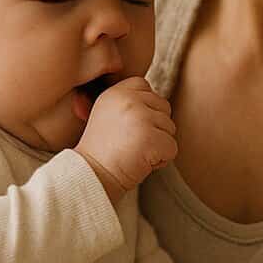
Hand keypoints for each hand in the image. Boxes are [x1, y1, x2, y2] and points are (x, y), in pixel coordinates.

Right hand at [76, 76, 176, 198]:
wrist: (91, 176)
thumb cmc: (100, 151)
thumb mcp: (106, 115)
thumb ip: (127, 102)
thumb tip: (153, 99)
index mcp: (116, 92)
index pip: (144, 86)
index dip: (144, 108)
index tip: (129, 126)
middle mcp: (129, 100)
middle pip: (163, 107)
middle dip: (154, 127)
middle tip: (131, 143)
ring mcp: (141, 118)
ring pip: (170, 128)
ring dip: (157, 145)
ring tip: (133, 153)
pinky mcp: (151, 138)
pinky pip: (172, 148)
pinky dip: (161, 160)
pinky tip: (140, 163)